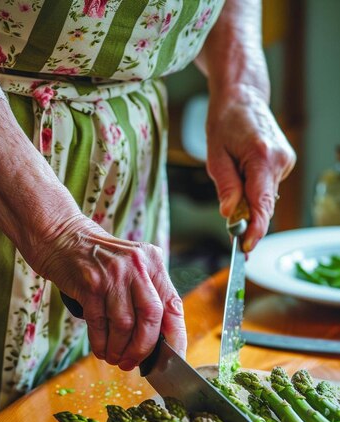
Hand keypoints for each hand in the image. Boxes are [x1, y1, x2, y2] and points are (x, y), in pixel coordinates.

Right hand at [31, 214, 186, 370]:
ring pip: (124, 325)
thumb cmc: (98, 260)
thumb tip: (158, 342)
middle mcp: (136, 266)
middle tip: (133, 363)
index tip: (172, 359)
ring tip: (113, 357)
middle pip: (151, 317)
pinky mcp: (90, 284)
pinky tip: (100, 349)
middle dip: (143, 347)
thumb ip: (146, 294)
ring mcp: (113, 274)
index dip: (176, 337)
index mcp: (153, 263)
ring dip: (119, 348)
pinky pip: (99, 324)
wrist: (61, 237)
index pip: (173, 305)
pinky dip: (100, 343)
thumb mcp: (130, 267)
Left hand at [205, 85, 295, 250]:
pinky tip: (244, 174)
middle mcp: (279, 160)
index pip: (262, 202)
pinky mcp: (284, 163)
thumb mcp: (214, 156)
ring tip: (232, 175)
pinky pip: (267, 188)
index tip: (247, 246)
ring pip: (266, 198)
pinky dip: (254, 191)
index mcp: (261, 157)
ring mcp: (285, 162)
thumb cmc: (225, 122)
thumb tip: (230, 215)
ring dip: (249, 202)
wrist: (243, 96)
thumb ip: (225, 187)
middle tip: (234, 237)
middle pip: (265, 204)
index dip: (255, 228)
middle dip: (250, 222)